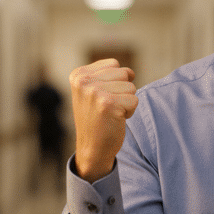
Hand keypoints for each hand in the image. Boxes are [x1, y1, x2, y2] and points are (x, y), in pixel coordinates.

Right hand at [68, 59, 137, 181]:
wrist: (92, 149)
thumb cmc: (97, 119)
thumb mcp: (91, 91)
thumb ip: (104, 75)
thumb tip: (131, 72)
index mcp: (78, 75)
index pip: (114, 64)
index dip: (115, 82)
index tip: (101, 98)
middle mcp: (84, 81)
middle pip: (124, 73)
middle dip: (123, 91)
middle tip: (108, 107)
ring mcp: (95, 92)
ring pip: (131, 87)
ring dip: (126, 102)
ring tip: (111, 113)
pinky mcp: (108, 104)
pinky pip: (134, 100)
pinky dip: (130, 112)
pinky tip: (116, 120)